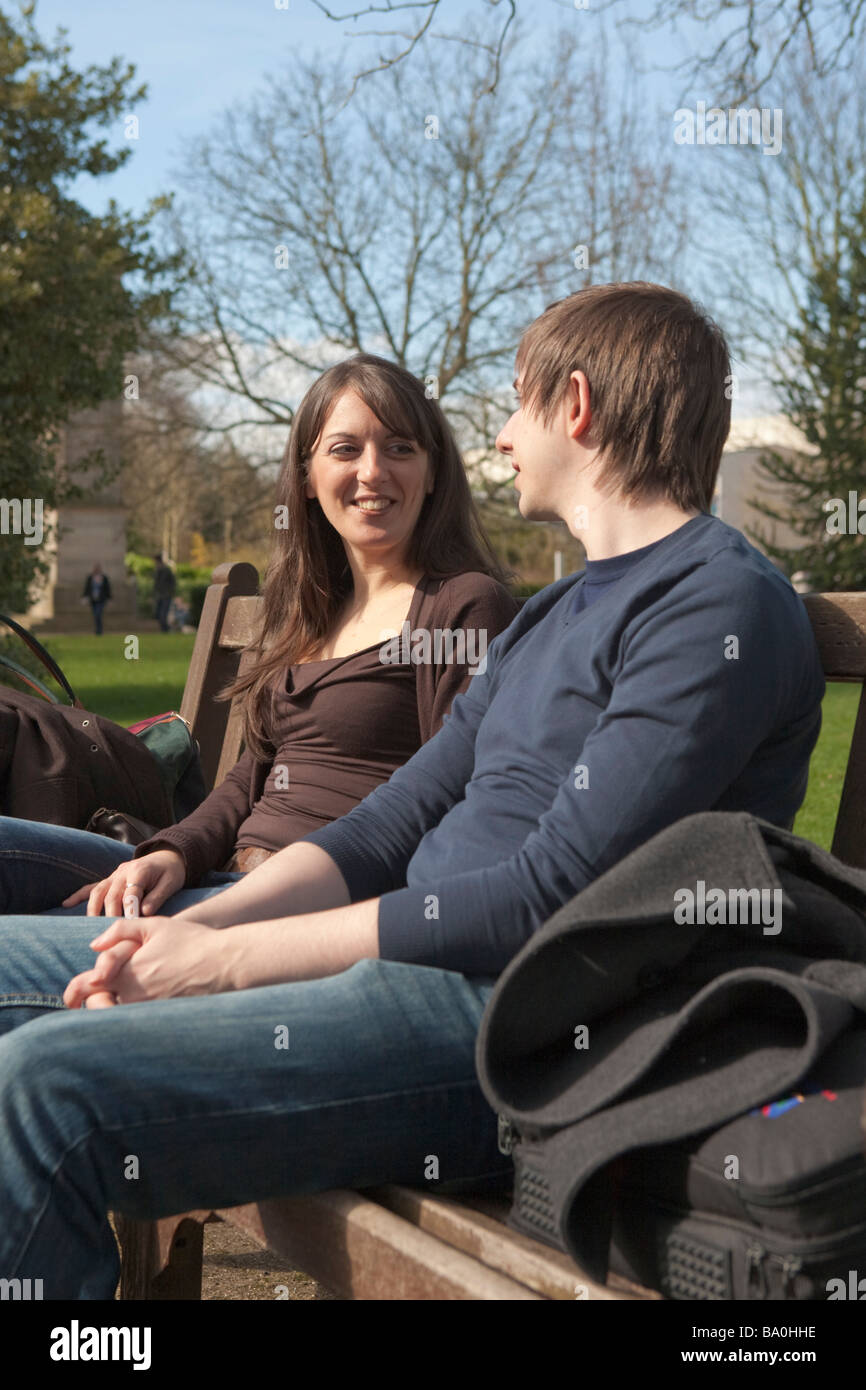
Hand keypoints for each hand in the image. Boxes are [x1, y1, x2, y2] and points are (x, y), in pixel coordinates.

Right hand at [62, 848, 185, 916]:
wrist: (167, 857)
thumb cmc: (170, 873)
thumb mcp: (171, 883)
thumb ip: (158, 897)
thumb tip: (145, 912)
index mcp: (140, 871)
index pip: (132, 892)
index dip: (130, 909)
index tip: (129, 924)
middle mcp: (123, 872)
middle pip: (112, 895)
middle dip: (110, 914)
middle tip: (111, 932)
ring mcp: (114, 875)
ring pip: (98, 892)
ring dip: (93, 910)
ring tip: (91, 926)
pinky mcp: (109, 879)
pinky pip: (91, 887)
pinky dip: (78, 895)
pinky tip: (66, 904)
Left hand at [63, 916, 233, 1008]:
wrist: (224, 963)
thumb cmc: (191, 941)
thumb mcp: (154, 925)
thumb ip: (120, 930)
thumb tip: (93, 945)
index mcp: (127, 973)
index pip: (87, 988)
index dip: (74, 992)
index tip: (70, 997)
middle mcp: (135, 996)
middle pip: (99, 1009)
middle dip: (93, 1005)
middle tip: (93, 1001)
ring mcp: (150, 1010)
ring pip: (118, 1017)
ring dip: (113, 1012)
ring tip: (116, 1004)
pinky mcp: (164, 1018)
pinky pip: (139, 1022)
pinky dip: (133, 1019)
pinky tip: (140, 1009)